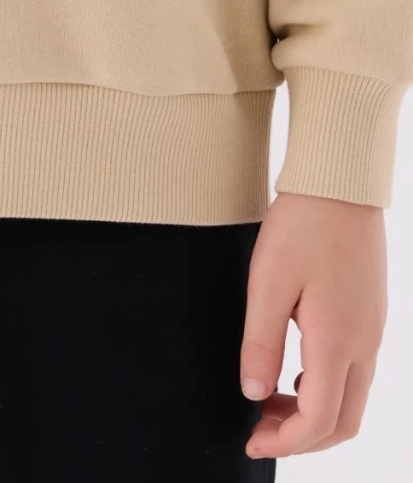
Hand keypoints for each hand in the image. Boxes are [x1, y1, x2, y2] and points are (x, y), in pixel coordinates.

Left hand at [241, 191, 386, 458]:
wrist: (339, 182)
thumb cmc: (301, 226)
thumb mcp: (266, 283)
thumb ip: (260, 344)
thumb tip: (253, 394)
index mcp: (337, 340)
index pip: (319, 420)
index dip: (286, 442)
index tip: (252, 440)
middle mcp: (364, 342)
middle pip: (343, 420)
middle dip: (303, 438)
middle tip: (259, 429)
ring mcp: (373, 328)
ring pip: (352, 397)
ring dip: (314, 412)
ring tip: (269, 398)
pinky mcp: (371, 313)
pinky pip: (356, 370)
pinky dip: (326, 386)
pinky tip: (293, 369)